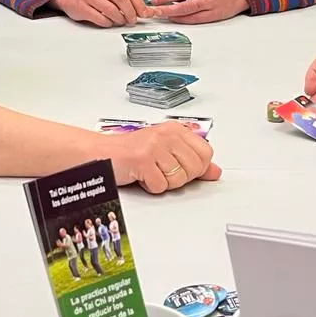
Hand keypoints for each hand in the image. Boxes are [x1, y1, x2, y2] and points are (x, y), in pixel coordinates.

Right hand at [52, 0, 154, 26]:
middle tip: (133, 20)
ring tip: (121, 21)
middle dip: (130, 12)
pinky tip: (109, 22)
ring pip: (110, 9)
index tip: (145, 13)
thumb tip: (146, 10)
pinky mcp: (81, 6)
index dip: (139, 4)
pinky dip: (108, 23)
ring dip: (119, 19)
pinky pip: (99, 18)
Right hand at [105, 123, 222, 192]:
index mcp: (176, 129)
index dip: (196, 167)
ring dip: (163, 183)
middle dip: (179, 177)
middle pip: (195, 168)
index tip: (181, 167)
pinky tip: (141, 175)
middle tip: (162, 170)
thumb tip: (214, 171)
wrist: (101, 154)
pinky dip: (150, 187)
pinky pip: (160, 186)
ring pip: (179, 180)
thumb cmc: (131, 153)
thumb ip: (192, 161)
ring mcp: (155, 146)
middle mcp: (167, 134)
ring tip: (150, 171)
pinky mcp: (142, 159)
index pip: (206, 153)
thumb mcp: (166, 152)